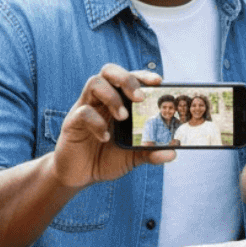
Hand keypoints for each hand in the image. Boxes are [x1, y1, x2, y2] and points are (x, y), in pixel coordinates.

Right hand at [50, 64, 173, 189]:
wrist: (80, 175)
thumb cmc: (107, 159)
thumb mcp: (133, 157)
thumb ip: (150, 152)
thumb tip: (172, 153)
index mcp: (118, 102)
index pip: (130, 78)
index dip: (143, 75)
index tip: (159, 81)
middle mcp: (101, 100)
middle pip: (110, 71)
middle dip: (127, 78)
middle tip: (140, 97)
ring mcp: (86, 108)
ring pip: (94, 83)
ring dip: (112, 97)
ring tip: (123, 117)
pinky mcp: (73, 122)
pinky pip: (83, 111)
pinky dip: (97, 123)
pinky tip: (106, 137)